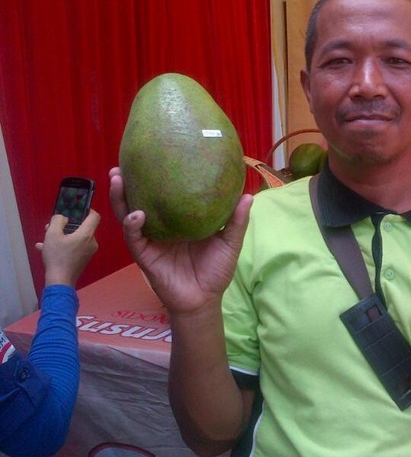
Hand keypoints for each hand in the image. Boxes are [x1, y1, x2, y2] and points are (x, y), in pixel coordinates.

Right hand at [36, 210, 99, 287]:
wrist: (60, 281)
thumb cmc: (57, 256)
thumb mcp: (52, 234)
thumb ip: (58, 221)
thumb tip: (64, 218)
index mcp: (87, 234)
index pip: (95, 216)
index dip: (87, 209)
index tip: (77, 208)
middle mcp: (91, 242)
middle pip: (83, 227)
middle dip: (67, 224)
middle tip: (53, 225)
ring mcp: (88, 252)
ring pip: (76, 238)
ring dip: (62, 235)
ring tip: (46, 237)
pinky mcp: (83, 259)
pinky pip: (74, 247)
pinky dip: (63, 245)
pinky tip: (44, 247)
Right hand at [108, 166, 252, 314]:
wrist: (205, 300)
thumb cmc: (216, 270)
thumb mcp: (229, 242)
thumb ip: (235, 221)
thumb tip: (247, 195)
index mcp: (178, 220)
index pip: (162, 196)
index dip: (154, 178)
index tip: (152, 156)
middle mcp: (161, 227)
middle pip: (139, 201)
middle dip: (127, 184)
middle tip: (121, 165)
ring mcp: (151, 241)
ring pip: (129, 216)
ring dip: (121, 198)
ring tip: (118, 178)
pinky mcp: (146, 256)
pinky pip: (135, 239)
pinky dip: (133, 226)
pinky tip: (136, 215)